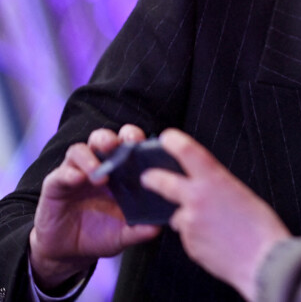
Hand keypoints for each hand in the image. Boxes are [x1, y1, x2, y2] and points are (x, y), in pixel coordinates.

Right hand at [29, 125, 160, 292]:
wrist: (69, 252)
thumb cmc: (101, 233)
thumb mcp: (123, 233)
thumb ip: (139, 229)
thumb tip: (157, 229)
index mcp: (119, 170)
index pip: (126, 143)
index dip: (134, 137)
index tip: (143, 142)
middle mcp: (97, 165)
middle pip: (102, 139)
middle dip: (111, 138)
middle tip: (117, 145)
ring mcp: (75, 172)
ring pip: (80, 150)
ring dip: (90, 156)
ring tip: (99, 172)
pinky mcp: (55, 184)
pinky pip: (61, 172)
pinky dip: (70, 173)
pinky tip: (78, 179)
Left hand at [141, 128, 290, 300]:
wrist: (262, 261)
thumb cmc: (261, 226)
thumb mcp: (241, 193)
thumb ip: (218, 187)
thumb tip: (208, 189)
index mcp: (214, 179)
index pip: (188, 151)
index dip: (174, 141)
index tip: (167, 137)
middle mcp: (197, 198)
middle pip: (164, 182)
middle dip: (153, 178)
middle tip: (147, 177)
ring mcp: (190, 222)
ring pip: (180, 215)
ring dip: (189, 216)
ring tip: (216, 225)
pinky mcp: (189, 244)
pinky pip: (188, 236)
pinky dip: (197, 236)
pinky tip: (216, 240)